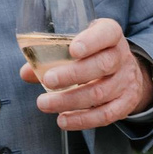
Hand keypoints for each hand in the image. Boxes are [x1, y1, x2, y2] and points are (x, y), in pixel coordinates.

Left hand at [25, 17, 152, 131]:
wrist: (126, 72)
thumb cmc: (94, 54)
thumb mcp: (80, 45)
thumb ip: (53, 56)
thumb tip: (26, 73)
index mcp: (110, 35)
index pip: (108, 33)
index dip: (91, 41)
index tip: (73, 49)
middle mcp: (121, 57)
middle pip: (103, 65)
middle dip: (73, 74)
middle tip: (49, 80)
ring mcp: (126, 81)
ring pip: (100, 93)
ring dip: (70, 100)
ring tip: (45, 104)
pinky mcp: (126, 103)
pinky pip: (106, 114)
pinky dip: (83, 120)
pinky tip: (63, 120)